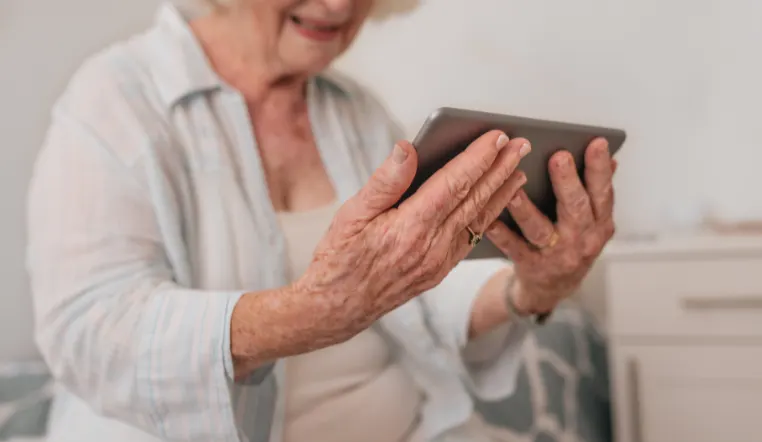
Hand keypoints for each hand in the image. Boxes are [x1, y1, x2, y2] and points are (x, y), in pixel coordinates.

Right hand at [295, 131, 530, 342]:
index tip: (497, 137)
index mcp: (410, 227)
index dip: (478, 158)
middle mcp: (431, 247)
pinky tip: (495, 204)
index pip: (454, 184)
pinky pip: (470, 239)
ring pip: (478, 220)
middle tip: (522, 144)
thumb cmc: (340, 257)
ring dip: (502, 192)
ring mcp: (438, 262)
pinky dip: (487, 217)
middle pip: (474, 199)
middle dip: (501, 169)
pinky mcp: (439, 272)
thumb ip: (385, 182)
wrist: (338, 307)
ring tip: (520, 170)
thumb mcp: (352, 214)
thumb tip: (409, 148)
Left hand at [485, 137, 617, 314]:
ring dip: (527, 209)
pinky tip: (490, 221)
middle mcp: (581, 240)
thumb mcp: (593, 223)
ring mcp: (556, 255)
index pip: (603, 193)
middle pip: (576, 209)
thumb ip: (598, 194)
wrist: (551, 290)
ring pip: (540, 230)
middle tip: (559, 157)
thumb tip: (611, 160)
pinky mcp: (530, 266)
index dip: (600, 169)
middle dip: (568, 182)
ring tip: (515, 189)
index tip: (596, 143)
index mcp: (599, 224)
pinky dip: (502, 235)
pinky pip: (514, 248)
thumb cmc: (571, 246)